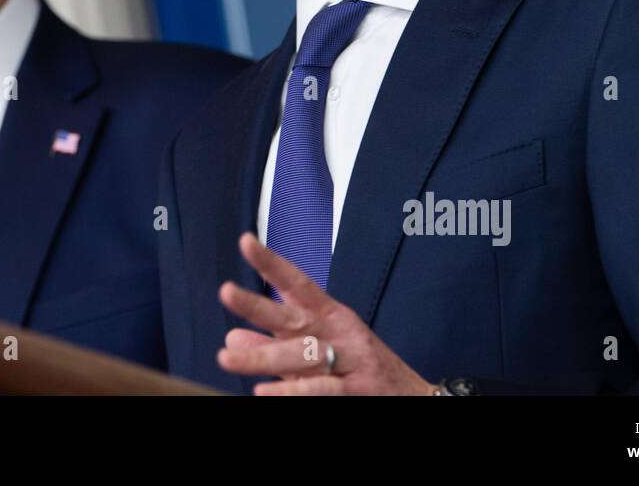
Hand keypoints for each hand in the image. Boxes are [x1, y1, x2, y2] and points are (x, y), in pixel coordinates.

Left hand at [217, 232, 436, 394]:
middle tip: (225, 291)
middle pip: (293, 316)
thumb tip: (233, 337)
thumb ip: (276, 345)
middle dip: (258, 305)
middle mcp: (337, 332)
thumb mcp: (316, 353)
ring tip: (226, 357)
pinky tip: (263, 392)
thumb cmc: (358, 372)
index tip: (245, 241)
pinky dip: (292, 391)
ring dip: (262, 357)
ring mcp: (349, 361)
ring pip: (302, 354)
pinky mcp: (357, 390)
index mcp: (329, 315)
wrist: (413, 398)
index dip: (271, 263)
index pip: (297, 283)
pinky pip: (322, 389)